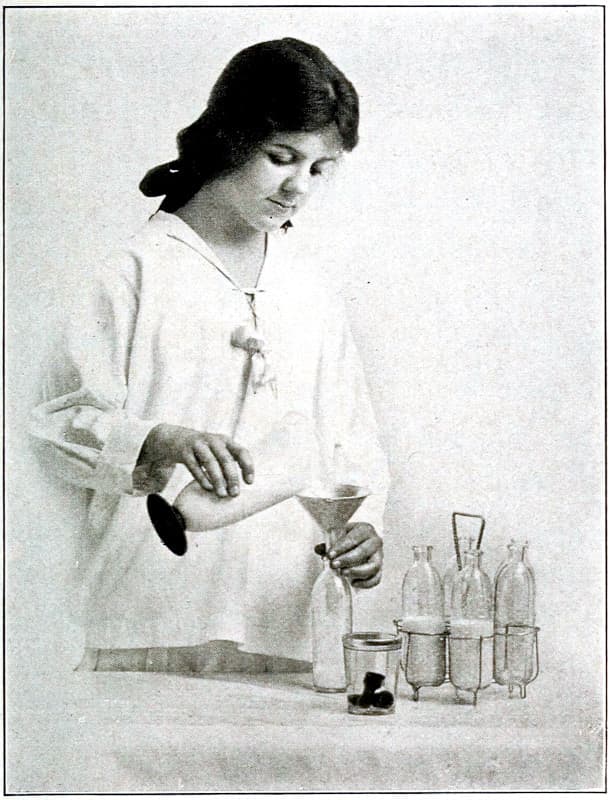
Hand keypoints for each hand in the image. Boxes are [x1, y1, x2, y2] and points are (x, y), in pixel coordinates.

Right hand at [139, 424, 253, 497]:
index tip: (249, 482)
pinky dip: (202, 477)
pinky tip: (208, 488)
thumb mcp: (219, 451)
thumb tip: (240, 486)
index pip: (242, 452)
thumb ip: (230, 463)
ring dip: (218, 479)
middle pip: (226, 459)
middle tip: (235, 494)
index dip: (247, 466)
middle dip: (232, 477)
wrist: (176, 438)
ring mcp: (198, 445)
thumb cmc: (204, 450)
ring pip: (210, 462)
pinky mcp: (184, 452)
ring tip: (222, 494)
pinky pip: (194, 466)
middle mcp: (213, 441)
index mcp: (226, 441)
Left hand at [327, 523, 382, 587]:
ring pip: (373, 566)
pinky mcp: (380, 569)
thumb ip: (329, 543)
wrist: (361, 542)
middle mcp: (375, 541)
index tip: (329, 555)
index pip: (353, 538)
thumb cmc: (348, 538)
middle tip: (333, 565)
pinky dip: (366, 583)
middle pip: (363, 552)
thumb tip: (318, 549)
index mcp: (365, 529)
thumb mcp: (339, 536)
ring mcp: (379, 556)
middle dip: (347, 560)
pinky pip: (376, 579)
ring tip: (342, 573)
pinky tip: (353, 583)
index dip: (340, 548)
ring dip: (356, 571)